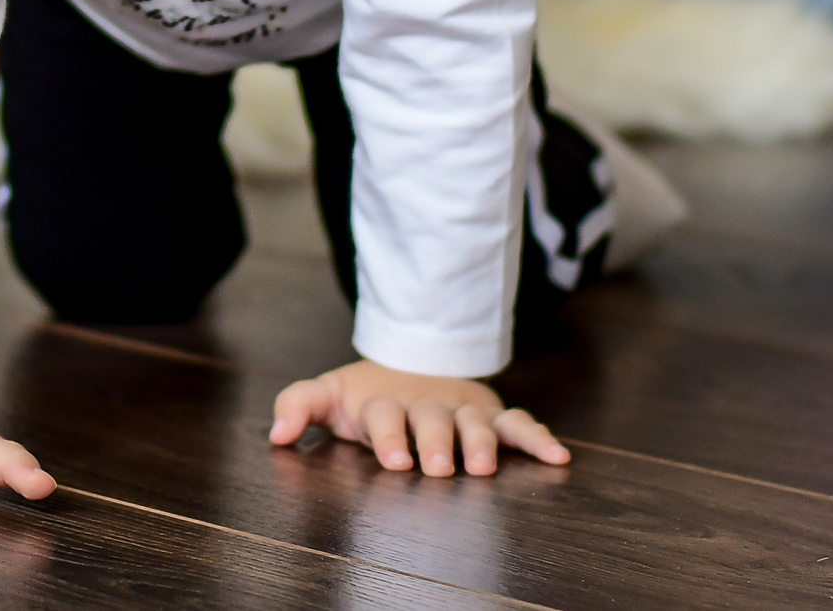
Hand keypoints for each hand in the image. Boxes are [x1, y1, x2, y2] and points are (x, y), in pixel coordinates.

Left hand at [269, 359, 567, 476]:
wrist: (411, 365)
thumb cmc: (367, 396)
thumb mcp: (330, 395)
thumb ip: (299, 406)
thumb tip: (276, 434)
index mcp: (386, 403)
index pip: (385, 415)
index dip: (390, 435)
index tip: (394, 460)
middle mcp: (428, 404)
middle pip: (434, 419)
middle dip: (437, 442)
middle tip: (439, 466)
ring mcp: (463, 408)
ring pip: (478, 422)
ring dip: (482, 443)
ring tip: (483, 468)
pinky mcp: (492, 413)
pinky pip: (518, 424)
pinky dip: (537, 438)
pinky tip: (557, 457)